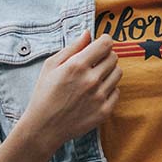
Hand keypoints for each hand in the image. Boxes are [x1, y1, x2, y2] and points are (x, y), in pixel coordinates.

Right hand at [19, 31, 120, 152]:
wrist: (44, 127)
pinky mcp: (105, 111)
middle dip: (105, 56)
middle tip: (95, 62)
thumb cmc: (44, 94)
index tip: (100, 44)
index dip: (104, 40)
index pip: (106, 44)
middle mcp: (91, 80)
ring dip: (108, 72)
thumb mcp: (51, 66)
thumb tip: (88, 33)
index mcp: (77, 66)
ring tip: (94, 78)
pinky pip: (117, 91)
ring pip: (118, 73)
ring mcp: (99, 97)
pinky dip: (109, 90)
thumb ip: (72, 47)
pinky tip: (95, 93)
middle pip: (114, 57)